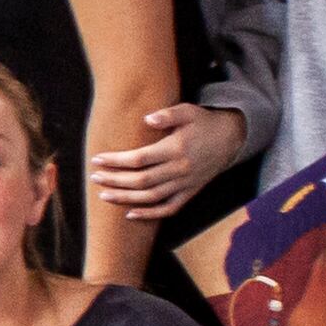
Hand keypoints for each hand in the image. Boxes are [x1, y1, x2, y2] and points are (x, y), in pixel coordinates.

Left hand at [89, 100, 248, 222]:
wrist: (230, 138)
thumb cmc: (203, 122)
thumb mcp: (188, 111)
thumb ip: (167, 114)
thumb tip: (147, 119)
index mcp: (176, 149)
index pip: (140, 159)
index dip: (117, 161)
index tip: (98, 159)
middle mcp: (180, 169)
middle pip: (141, 180)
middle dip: (115, 180)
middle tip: (94, 177)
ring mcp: (185, 184)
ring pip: (151, 197)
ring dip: (126, 198)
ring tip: (103, 195)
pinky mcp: (190, 192)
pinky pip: (169, 208)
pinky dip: (150, 214)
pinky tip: (130, 214)